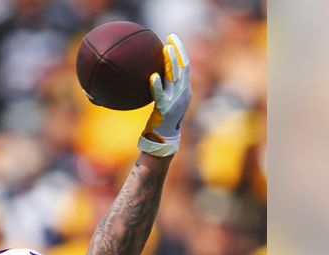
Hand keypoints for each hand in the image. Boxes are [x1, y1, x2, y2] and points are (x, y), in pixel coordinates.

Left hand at [138, 34, 190, 157]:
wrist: (162, 142)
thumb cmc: (158, 124)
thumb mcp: (160, 104)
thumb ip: (157, 90)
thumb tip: (143, 77)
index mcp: (184, 91)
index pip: (185, 67)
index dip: (181, 52)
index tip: (172, 39)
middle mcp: (183, 94)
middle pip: (184, 68)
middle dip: (179, 51)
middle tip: (170, 38)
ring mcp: (176, 102)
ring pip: (176, 78)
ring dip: (171, 62)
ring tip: (165, 49)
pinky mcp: (166, 110)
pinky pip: (162, 95)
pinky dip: (158, 86)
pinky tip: (152, 76)